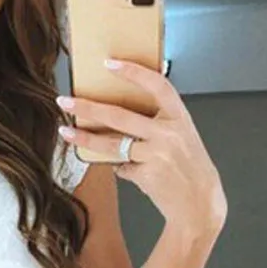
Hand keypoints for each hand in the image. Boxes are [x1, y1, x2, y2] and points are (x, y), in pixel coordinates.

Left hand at [57, 59, 227, 232]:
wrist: (200, 203)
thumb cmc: (191, 168)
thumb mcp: (183, 137)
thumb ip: (160, 124)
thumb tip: (123, 116)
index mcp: (179, 118)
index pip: (157, 85)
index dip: (134, 72)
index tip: (110, 63)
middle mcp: (168, 134)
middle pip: (119, 116)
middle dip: (88, 108)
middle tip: (66, 101)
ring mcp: (156, 155)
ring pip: (111, 144)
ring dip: (85, 138)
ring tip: (66, 132)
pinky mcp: (145, 175)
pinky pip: (122, 166)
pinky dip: (120, 167)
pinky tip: (127, 168)